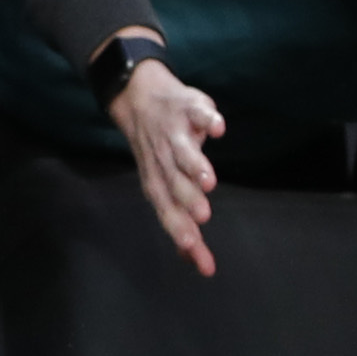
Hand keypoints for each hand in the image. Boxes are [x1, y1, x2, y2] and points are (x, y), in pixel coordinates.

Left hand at [104, 45, 224, 278]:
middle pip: (175, 184)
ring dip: (195, 166)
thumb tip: (190, 258)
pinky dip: (207, 120)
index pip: (170, 213)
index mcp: (159, 182)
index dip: (182, 232)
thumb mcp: (163, 185)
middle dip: (188, 200)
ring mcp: (175, 134)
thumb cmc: (160, 150)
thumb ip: (179, 220)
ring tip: (209, 181)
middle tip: (203, 217)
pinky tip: (218, 129)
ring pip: (184, 152)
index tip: (198, 254)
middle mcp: (164, 161)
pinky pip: (198, 113)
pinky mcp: (188, 108)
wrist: (138, 96)